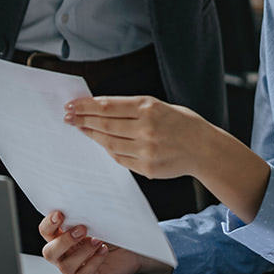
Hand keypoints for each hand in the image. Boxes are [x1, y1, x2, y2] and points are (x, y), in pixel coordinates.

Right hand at [39, 210, 168, 273]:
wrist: (133, 247)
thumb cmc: (113, 231)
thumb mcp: (98, 219)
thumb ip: (87, 211)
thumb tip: (84, 195)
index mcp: (63, 236)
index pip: (46, 231)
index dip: (49, 224)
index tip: (60, 214)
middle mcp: (65, 254)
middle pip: (50, 252)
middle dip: (64, 240)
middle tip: (82, 229)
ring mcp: (75, 269)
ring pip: (65, 266)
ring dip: (82, 251)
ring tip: (98, 240)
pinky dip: (93, 262)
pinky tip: (103, 251)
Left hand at [63, 95, 213, 179]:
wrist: (205, 149)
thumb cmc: (183, 124)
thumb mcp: (160, 106)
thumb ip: (133, 108)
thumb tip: (102, 108)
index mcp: (149, 107)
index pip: (108, 106)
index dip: (86, 106)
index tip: (72, 105)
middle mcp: (146, 128)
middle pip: (104, 124)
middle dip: (83, 120)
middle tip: (68, 117)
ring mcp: (146, 150)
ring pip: (109, 143)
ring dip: (92, 135)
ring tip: (81, 129)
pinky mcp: (147, 168)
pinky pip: (120, 158)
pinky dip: (109, 150)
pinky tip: (101, 143)